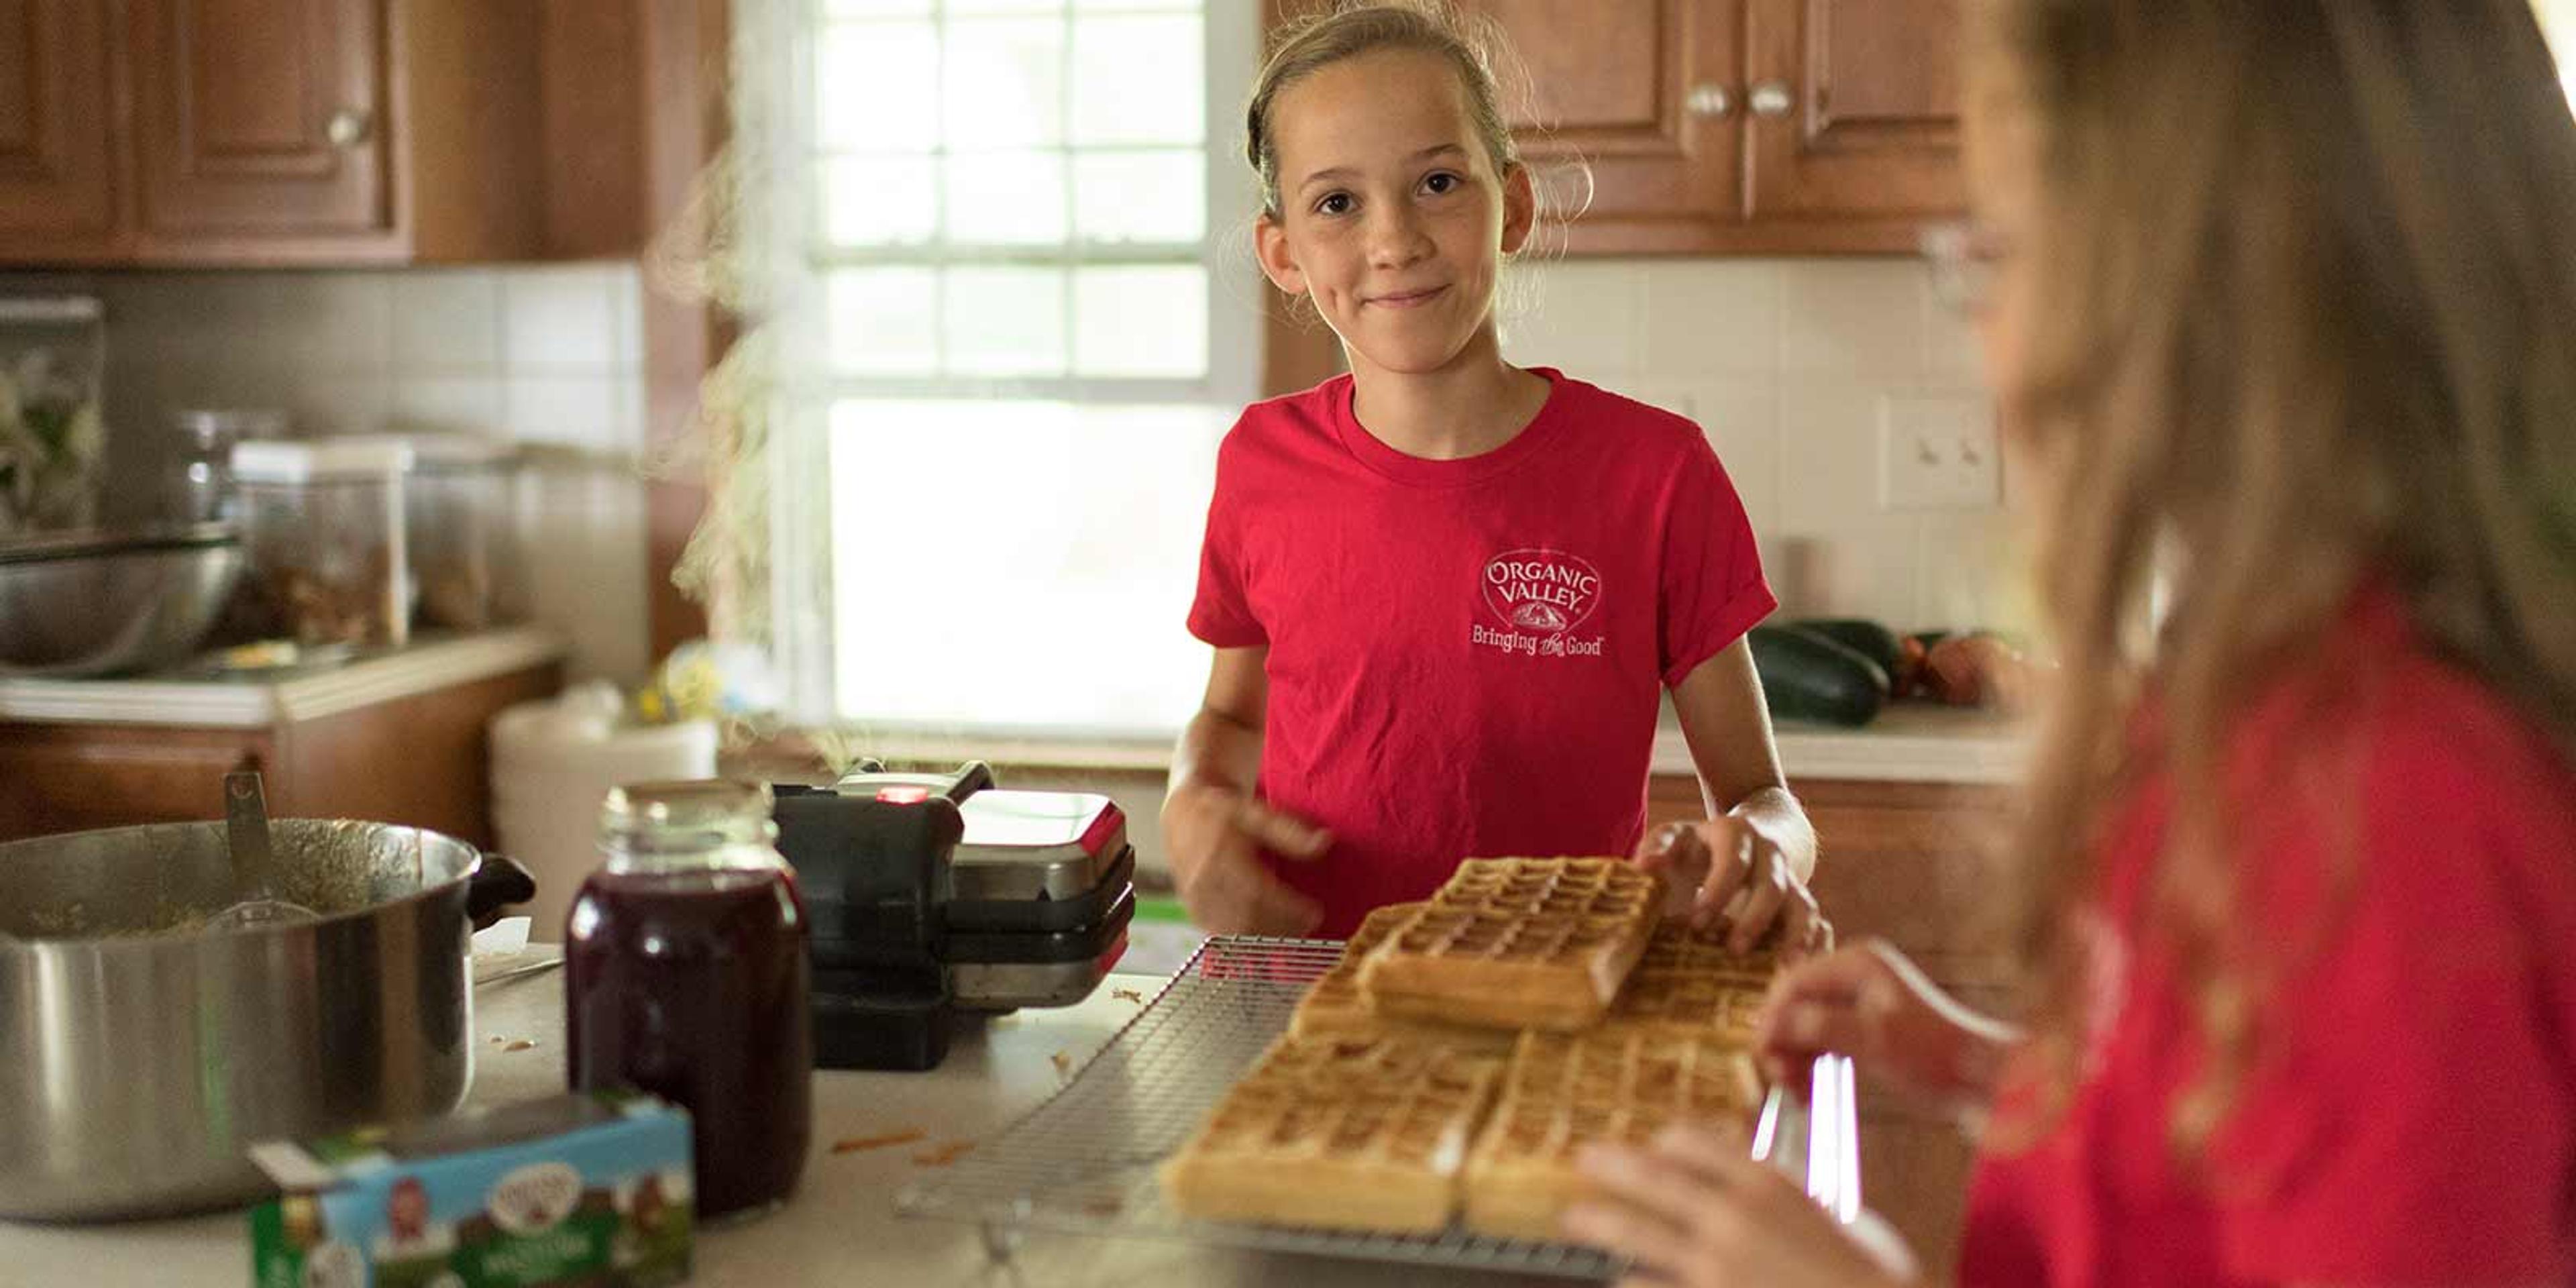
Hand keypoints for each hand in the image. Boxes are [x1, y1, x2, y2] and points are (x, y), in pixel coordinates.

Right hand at [1160, 782, 1331, 935]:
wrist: (1183, 816)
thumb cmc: (1224, 813)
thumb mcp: (1256, 812)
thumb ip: (1289, 831)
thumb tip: (1324, 842)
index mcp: (1221, 854)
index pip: (1258, 893)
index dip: (1289, 909)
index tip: (1316, 913)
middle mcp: (1205, 880)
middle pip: (1248, 918)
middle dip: (1282, 927)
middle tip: (1309, 926)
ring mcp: (1197, 899)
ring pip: (1234, 931)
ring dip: (1267, 937)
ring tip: (1293, 931)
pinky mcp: (1194, 910)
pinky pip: (1220, 935)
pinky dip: (1245, 939)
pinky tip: (1266, 934)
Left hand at [1567, 1123, 1908, 1287]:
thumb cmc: (1855, 1271)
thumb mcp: (1820, 1211)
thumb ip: (1771, 1188)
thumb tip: (1726, 1167)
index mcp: (1765, 1183)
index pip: (1695, 1142)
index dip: (1667, 1141)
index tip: (1653, 1144)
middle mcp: (1733, 1215)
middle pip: (1654, 1179)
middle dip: (1613, 1166)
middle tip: (1583, 1157)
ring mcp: (1715, 1263)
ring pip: (1639, 1234)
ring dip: (1601, 1222)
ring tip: (1575, 1217)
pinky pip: (1652, 1287)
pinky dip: (1631, 1282)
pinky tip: (1618, 1279)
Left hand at [1635, 815, 1829, 956]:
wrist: (1743, 841)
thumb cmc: (1697, 848)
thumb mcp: (1674, 837)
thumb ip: (1657, 848)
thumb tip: (1645, 868)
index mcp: (1736, 833)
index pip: (1733, 860)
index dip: (1717, 891)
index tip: (1696, 924)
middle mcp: (1770, 854)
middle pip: (1772, 886)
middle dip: (1754, 919)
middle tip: (1733, 952)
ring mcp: (1791, 880)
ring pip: (1804, 906)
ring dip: (1796, 937)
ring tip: (1785, 969)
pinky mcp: (1801, 906)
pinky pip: (1818, 925)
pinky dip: (1816, 948)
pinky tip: (1803, 974)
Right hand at [1757, 941, 2017, 1121]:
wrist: (1981, 1080)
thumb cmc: (1934, 1055)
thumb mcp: (1872, 1039)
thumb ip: (1818, 1026)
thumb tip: (1770, 1023)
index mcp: (1856, 963)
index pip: (1792, 982)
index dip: (1772, 1019)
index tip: (1763, 1058)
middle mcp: (1854, 973)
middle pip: (1794, 1003)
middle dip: (1783, 1042)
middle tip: (1784, 1082)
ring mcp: (1859, 998)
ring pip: (1804, 1023)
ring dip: (1794, 1057)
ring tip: (1797, 1093)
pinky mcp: (1863, 1024)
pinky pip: (1821, 1037)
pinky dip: (1811, 1061)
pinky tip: (1808, 1089)